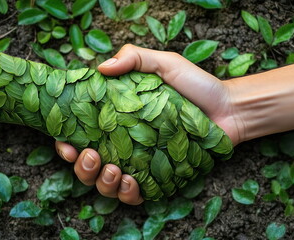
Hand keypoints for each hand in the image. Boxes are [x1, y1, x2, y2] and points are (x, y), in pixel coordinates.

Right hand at [56, 44, 240, 204]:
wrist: (227, 109)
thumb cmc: (195, 86)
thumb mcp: (164, 64)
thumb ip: (134, 58)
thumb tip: (101, 69)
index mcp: (118, 120)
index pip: (83, 135)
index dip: (67, 143)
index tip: (66, 143)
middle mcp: (124, 144)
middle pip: (89, 165)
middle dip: (82, 167)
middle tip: (91, 156)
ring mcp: (140, 164)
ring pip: (107, 184)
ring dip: (101, 182)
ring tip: (113, 169)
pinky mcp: (158, 178)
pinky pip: (134, 195)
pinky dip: (127, 193)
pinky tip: (130, 182)